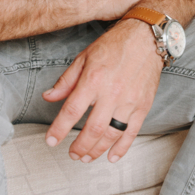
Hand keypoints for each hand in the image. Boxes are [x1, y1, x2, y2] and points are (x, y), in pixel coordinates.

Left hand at [43, 19, 163, 162]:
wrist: (146, 37)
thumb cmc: (114, 44)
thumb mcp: (85, 57)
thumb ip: (67, 80)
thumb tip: (49, 97)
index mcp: (93, 79)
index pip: (72, 110)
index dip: (59, 129)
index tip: (51, 140)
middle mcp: (111, 92)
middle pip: (92, 129)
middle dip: (79, 146)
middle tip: (72, 154)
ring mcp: (129, 101)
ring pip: (111, 135)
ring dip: (97, 150)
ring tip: (86, 157)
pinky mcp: (143, 105)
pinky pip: (132, 133)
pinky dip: (121, 148)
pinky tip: (111, 156)